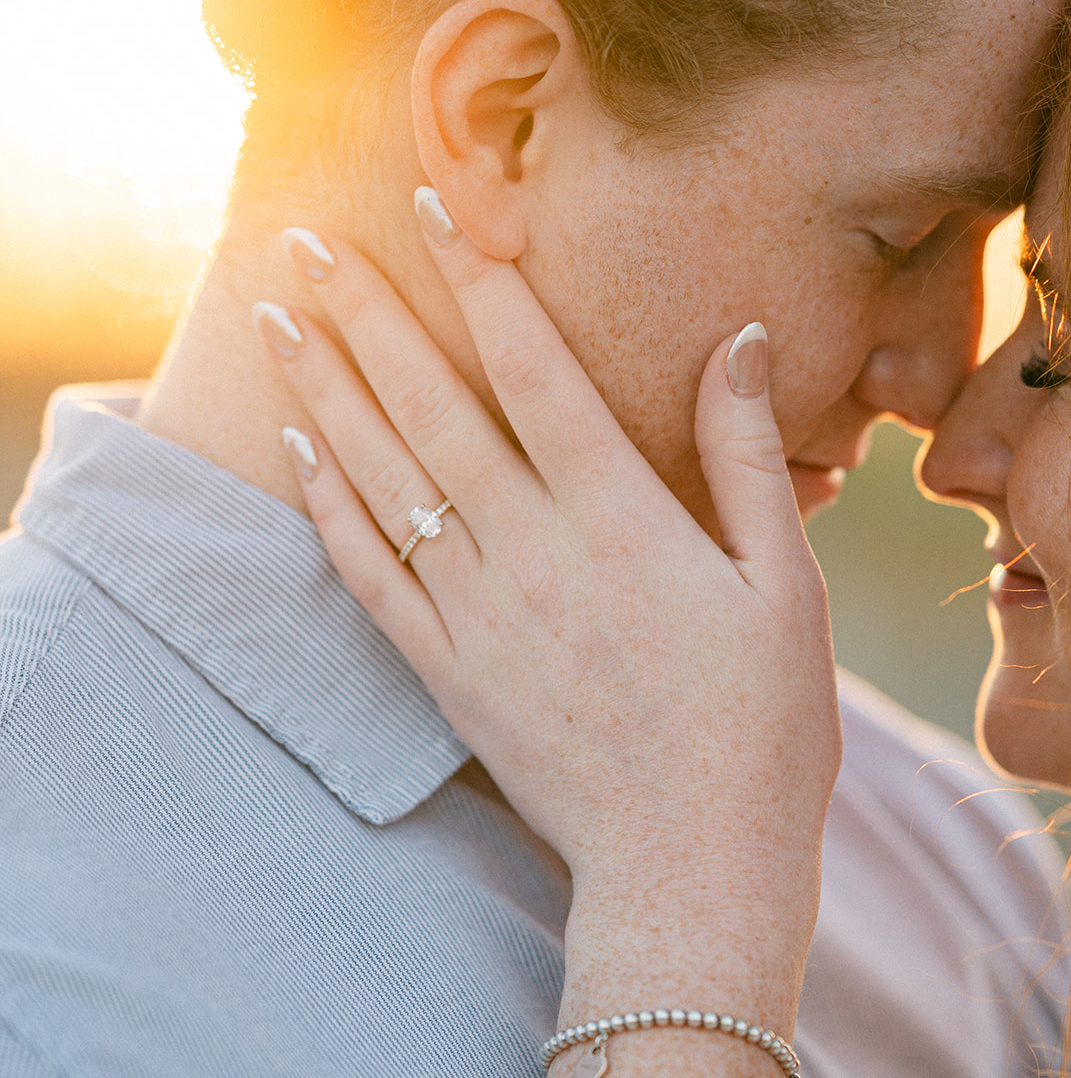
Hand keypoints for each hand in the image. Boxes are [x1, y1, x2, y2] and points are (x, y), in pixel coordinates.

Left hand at [257, 198, 841, 1077]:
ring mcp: (479, 617)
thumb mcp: (787, 587)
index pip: (536, 369)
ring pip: (384, 480)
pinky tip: (298, 450)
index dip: (483, 279)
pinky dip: (328, 507)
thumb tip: (736, 341)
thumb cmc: (762, 731)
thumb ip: (750, 458)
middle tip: (307, 241)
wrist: (691, 871)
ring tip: (277, 319)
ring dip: (326, 392)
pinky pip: (370, 576)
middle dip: (367, 314)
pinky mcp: (449, 675)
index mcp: (624, 521)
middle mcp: (535, 554)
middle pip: (433, 407)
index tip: (439, 206)